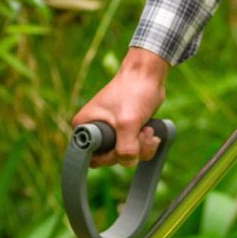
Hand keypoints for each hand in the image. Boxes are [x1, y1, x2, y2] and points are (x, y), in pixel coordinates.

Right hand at [72, 47, 170, 167]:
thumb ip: (126, 148)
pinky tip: (151, 131)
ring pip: (126, 156)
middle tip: (143, 132)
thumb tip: (127, 162)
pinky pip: (134, 151)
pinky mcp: (124, 133)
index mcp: (85, 127)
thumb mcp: (128, 123)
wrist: (148, 75)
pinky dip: (145, 145)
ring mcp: (109, 133)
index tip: (124, 141)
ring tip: (149, 130)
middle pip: (112, 159)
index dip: (111, 157)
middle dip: (132, 150)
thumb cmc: (134, 92)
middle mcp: (94, 132)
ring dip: (142, 147)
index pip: (93, 158)